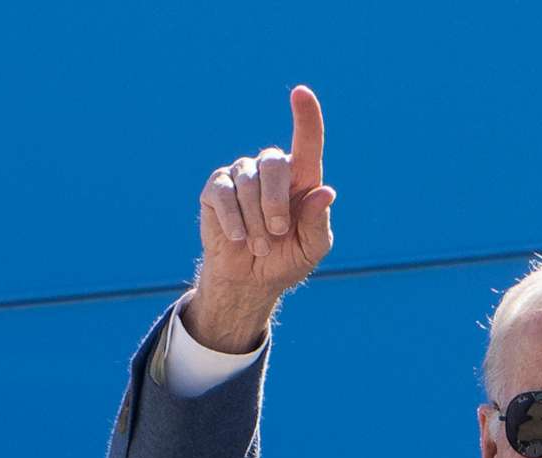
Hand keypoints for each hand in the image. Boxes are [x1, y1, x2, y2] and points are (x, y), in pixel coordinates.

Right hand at [188, 84, 337, 351]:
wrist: (250, 280)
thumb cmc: (286, 260)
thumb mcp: (311, 248)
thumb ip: (317, 222)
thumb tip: (325, 192)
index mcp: (301, 178)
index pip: (307, 141)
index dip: (305, 116)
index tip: (301, 93)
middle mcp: (271, 169)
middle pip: (274, 164)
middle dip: (276, 202)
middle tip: (278, 232)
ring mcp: (242, 175)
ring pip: (248, 183)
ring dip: (255, 220)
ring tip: (259, 245)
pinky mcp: (216, 189)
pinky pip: (223, 194)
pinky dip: (233, 220)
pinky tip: (237, 237)